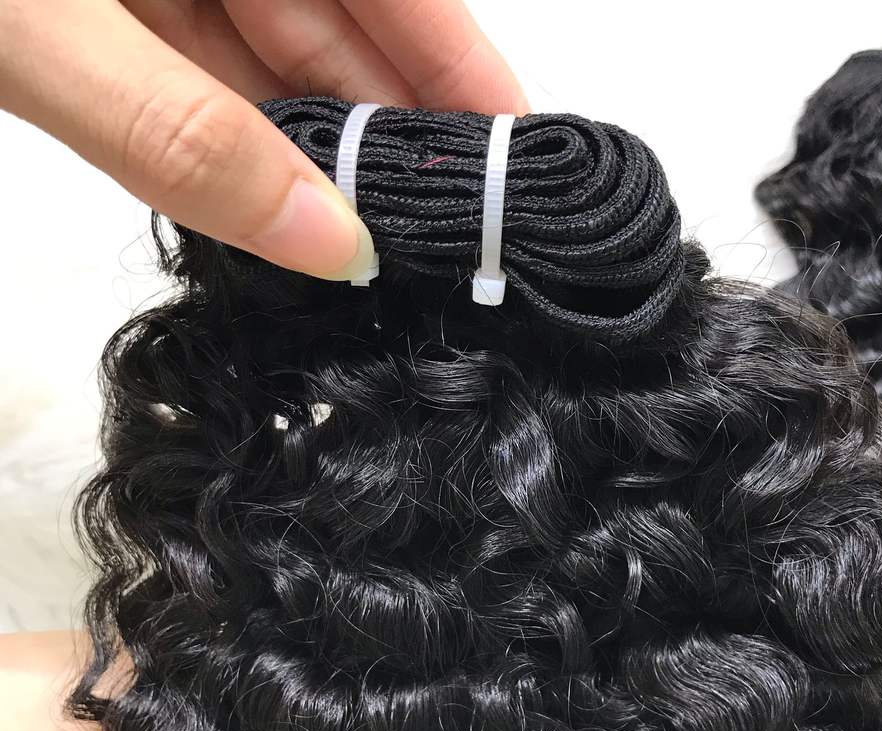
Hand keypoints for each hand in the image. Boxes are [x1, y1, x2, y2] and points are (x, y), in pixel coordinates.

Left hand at [0, 0, 527, 278]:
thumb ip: (183, 136)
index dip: (467, 73)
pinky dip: (234, 143)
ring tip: (382, 245)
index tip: (522, 161)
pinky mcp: (100, 3)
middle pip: (344, 28)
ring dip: (318, 153)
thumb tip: (326, 242)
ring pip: (271, 60)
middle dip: (398, 135)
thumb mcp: (37, 25)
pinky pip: (197, 75)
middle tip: (456, 239)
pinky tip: (275, 207)